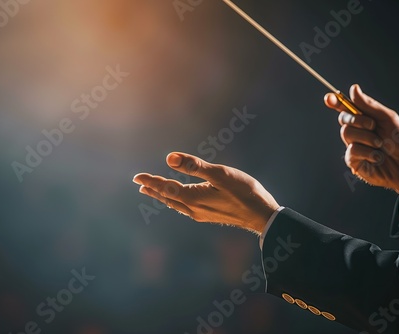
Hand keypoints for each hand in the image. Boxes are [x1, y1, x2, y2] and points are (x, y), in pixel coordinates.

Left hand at [133, 153, 279, 233]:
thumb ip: (195, 166)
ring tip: (153, 192)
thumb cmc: (244, 192)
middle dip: (153, 189)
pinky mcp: (209, 215)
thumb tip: (169, 158)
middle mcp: (193, 209)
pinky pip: (184, 208)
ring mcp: (201, 214)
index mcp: (193, 198)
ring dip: (163, 196)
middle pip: (168, 198)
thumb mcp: (220, 174)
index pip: (165, 188)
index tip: (137, 177)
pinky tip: (179, 200)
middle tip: (139, 184)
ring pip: (175, 204)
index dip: (151, 181)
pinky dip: (175, 201)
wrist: (261, 216)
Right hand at [325, 84, 398, 202]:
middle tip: (372, 125)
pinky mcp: (353, 162)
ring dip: (367, 137)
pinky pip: (351, 151)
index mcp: (364, 119)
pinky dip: (367, 152)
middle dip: (358, 120)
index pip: (345, 108)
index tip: (329, 98)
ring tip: (380, 144)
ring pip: (347, 134)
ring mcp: (354, 146)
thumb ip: (369, 105)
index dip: (335, 102)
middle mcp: (357, 132)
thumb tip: (353, 89)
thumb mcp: (387, 118)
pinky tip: (377, 157)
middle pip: (343, 119)